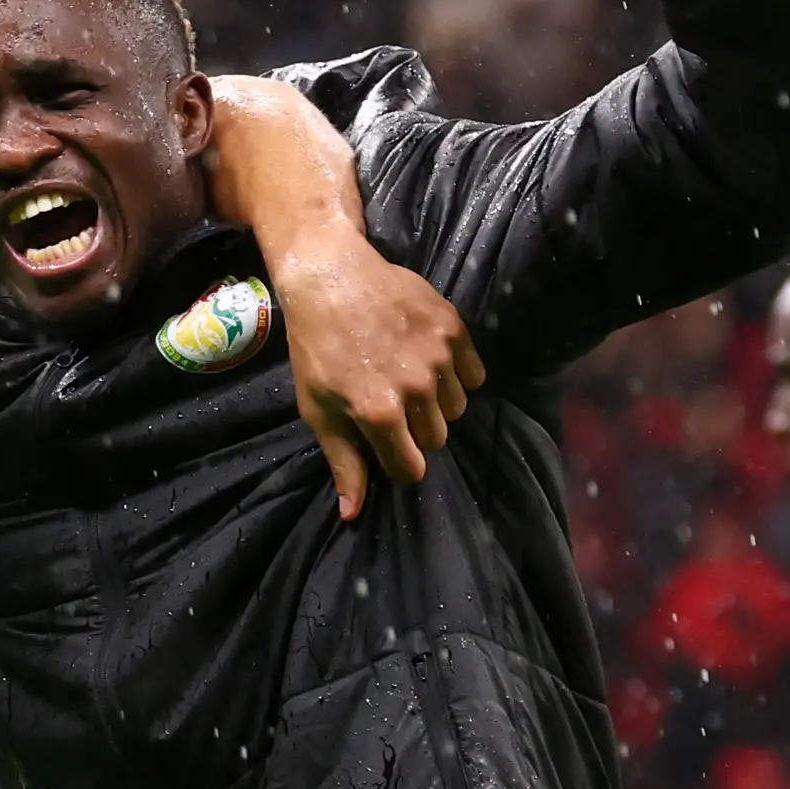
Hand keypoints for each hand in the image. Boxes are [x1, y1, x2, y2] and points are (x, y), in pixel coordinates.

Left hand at [278, 230, 487, 519]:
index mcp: (380, 413)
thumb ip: (343, 461)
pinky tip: (428, 359)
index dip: (397, 461)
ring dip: (436, 402)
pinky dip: (457, 373)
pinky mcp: (454, 328)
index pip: (411, 467)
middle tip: (391, 403)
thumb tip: (353, 513)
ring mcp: (439, 357)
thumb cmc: (316, 346)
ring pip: (456, 407)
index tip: (386, 445)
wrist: (331, 275)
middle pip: (435, 438)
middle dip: (415, 431)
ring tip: (407, 377)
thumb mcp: (318, 408)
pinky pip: (473, 374)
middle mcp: (416, 388)